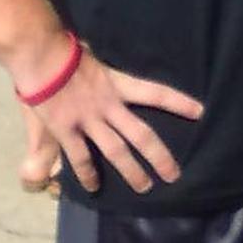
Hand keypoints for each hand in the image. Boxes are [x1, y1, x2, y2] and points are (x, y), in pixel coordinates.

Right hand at [28, 45, 203, 193]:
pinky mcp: (66, 131)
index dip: (180, 103)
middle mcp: (109, 105)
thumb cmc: (70, 53)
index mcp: (120, 85)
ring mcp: (88, 120)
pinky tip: (95, 188)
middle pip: (141, 135)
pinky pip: (80, 157)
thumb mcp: (98, 61)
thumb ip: (108, 77)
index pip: (157, 93)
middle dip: (159, 156)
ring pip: (116, 151)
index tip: (201, 112)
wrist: (42, 56)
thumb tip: (118, 78)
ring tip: (145, 188)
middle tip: (174, 174)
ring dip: (131, 172)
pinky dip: (87, 174)